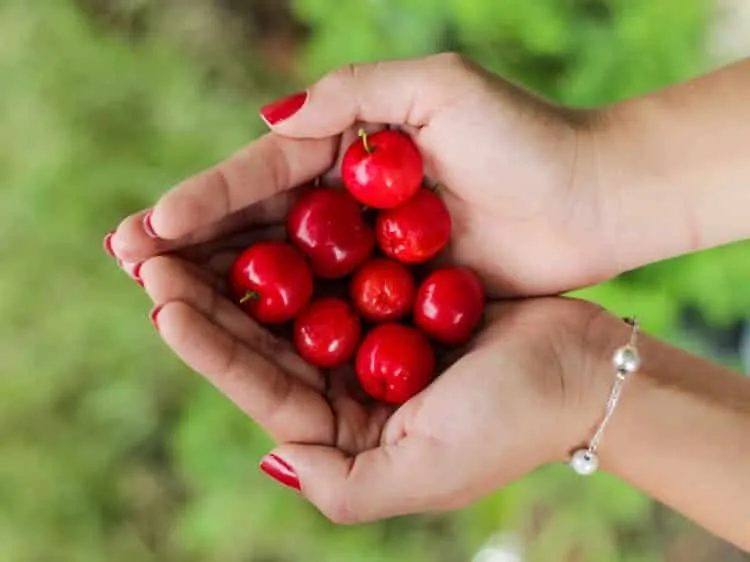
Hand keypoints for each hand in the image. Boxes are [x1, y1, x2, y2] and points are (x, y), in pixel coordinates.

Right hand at [109, 53, 612, 296]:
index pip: (263, 172)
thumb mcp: (436, 89)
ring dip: (223, 282)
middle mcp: (350, 198)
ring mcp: (369, 249)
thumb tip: (271, 120)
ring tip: (161, 296)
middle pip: (258, 223)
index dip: (205, 198)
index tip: (151, 225)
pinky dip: (283, 318)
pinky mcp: (395, 290)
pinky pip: (328, 305)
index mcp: (352, 146)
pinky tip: (237, 332)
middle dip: (194, 242)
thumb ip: (354, 96)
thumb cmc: (525, 137)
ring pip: (282, 268)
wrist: (595, 198)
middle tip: (128, 261)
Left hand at [137, 246, 603, 522]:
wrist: (584, 370)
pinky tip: (261, 212)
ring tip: (185, 231)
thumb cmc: (509, 424)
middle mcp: (349, 384)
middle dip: (206, 299)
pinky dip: (299, 242)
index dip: (209, 348)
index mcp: (345, 431)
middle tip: (149, 256)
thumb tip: (273, 456)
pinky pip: (336, 265)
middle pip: (264, 339)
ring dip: (240, 266)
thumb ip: (342, 487)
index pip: (262, 388)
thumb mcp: (421, 475)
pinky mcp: (395, 293)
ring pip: (291, 298)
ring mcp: (370, 336)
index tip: (163, 305)